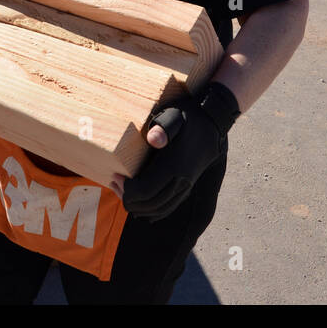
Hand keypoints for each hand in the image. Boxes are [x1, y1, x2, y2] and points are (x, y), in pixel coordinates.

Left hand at [114, 86, 236, 219]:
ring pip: (159, 209)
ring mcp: (186, 186)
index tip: (116, 177)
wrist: (212, 121)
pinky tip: (141, 207)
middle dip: (129, 199)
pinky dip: (153, 211)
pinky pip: (169, 207)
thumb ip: (163, 127)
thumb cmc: (187, 117)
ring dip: (139, 207)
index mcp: (174, 166)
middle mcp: (181, 181)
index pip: (145, 190)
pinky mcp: (187, 186)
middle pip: (150, 204)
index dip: (127, 190)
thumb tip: (153, 139)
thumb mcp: (173, 116)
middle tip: (115, 184)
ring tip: (123, 193)